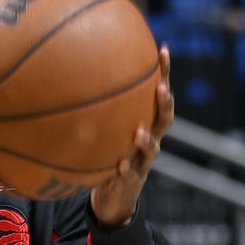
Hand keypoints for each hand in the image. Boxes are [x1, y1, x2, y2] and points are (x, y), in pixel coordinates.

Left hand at [90, 46, 172, 227]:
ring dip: (147, 140)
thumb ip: (100, 103)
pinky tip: (120, 165)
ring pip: (152, 148)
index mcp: (146, 121)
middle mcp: (150, 138)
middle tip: (161, 88)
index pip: (159, 93)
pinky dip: (126, 169)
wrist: (113, 194)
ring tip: (139, 133)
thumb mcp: (106, 126)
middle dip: (165, 103)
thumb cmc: (109, 151)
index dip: (164, 73)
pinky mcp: (132, 180)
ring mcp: (143, 161)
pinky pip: (131, 174)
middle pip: (165, 118)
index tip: (163, 50)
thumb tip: (78, 66)